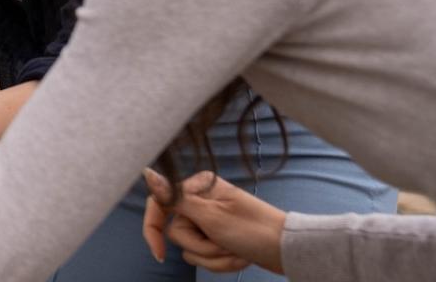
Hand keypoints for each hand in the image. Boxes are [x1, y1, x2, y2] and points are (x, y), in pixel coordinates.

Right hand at [142, 168, 285, 274]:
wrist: (288, 250)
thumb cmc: (254, 229)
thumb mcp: (211, 216)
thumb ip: (175, 198)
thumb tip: (147, 173)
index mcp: (198, 187)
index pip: (159, 205)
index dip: (154, 230)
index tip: (159, 255)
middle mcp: (200, 202)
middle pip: (177, 233)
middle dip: (202, 247)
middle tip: (224, 243)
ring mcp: (209, 221)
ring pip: (190, 249)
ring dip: (214, 257)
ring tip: (236, 251)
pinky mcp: (217, 238)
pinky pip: (204, 257)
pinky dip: (221, 262)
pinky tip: (239, 257)